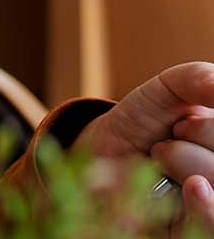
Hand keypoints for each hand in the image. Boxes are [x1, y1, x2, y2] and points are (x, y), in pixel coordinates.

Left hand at [76, 62, 213, 230]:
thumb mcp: (170, 89)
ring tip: (159, 160)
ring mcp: (211, 205)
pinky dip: (207, 207)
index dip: (207, 128)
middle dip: (192, 145)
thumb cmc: (145, 119)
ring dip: (187, 164)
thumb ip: (198, 79)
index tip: (180, 125)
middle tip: (164, 145)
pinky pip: (211, 226)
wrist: (101, 152)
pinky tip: (195, 187)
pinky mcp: (192, 232)